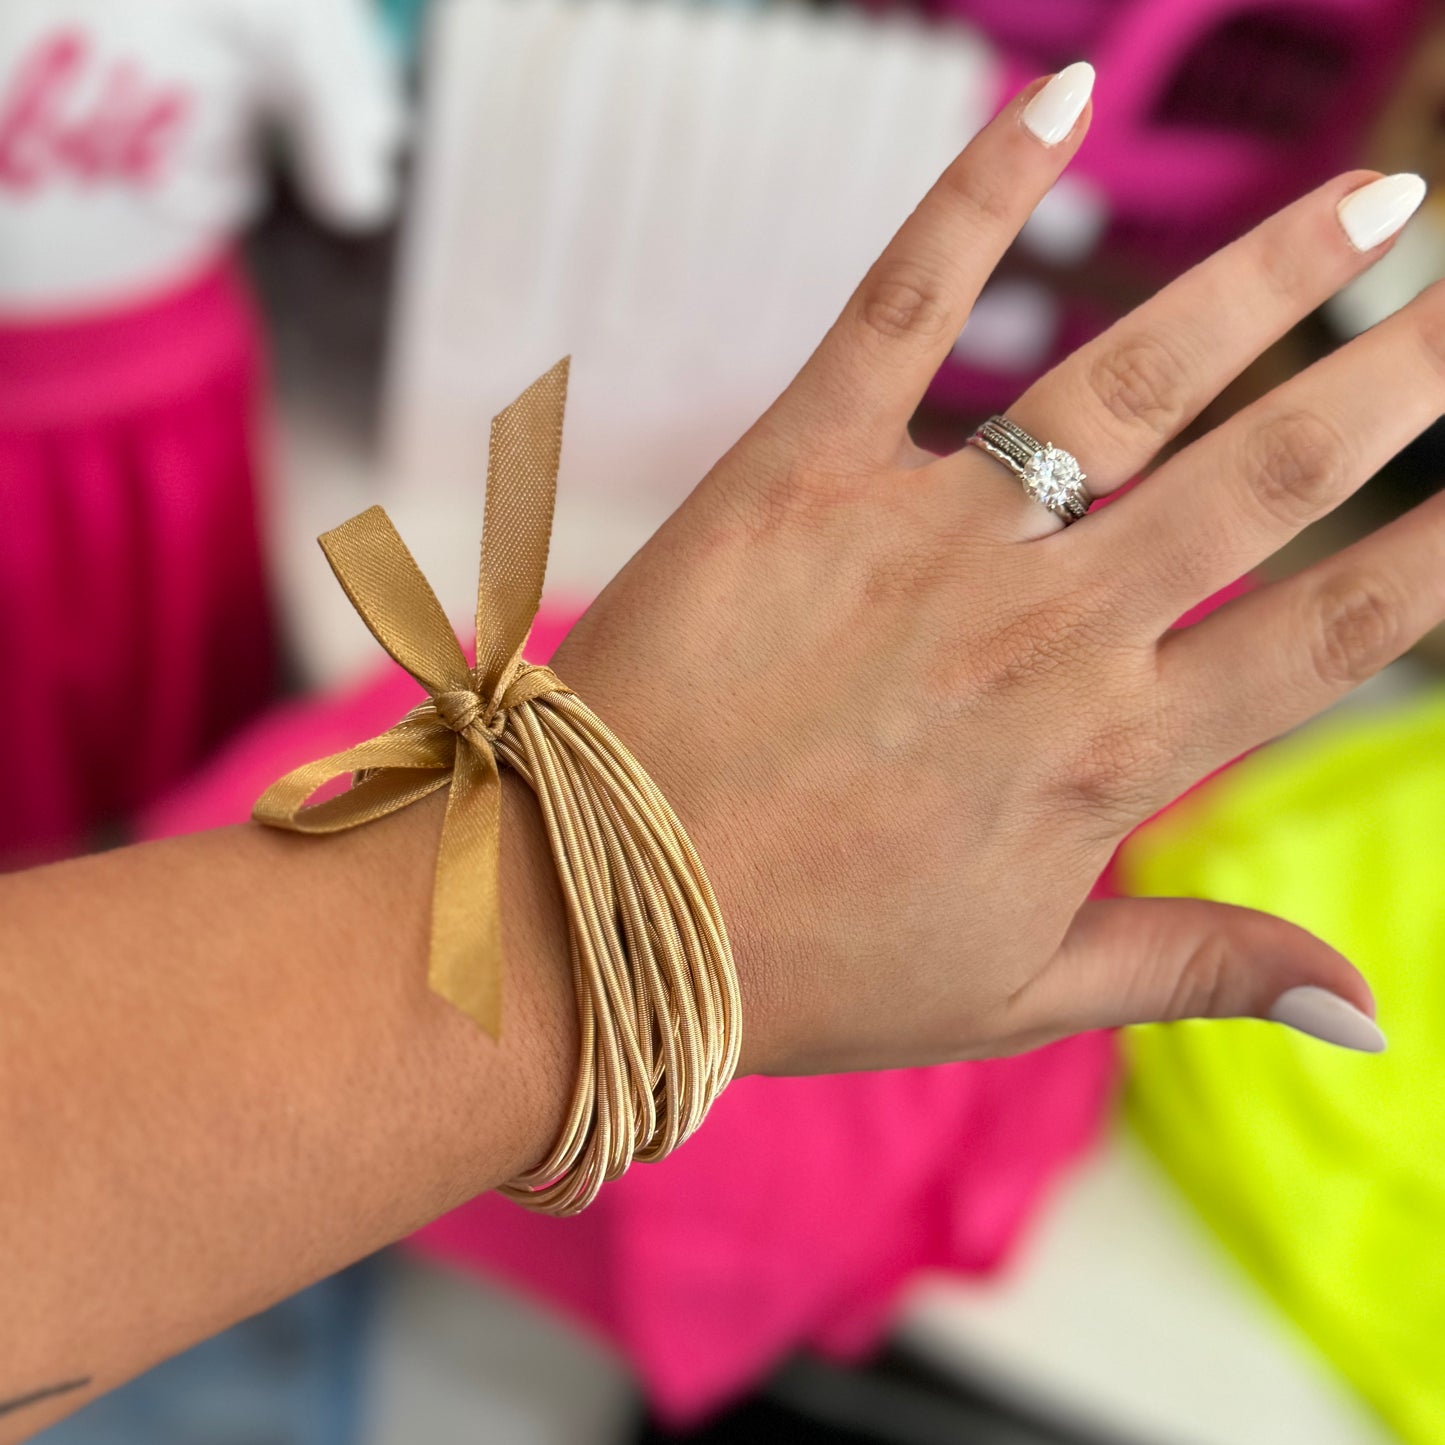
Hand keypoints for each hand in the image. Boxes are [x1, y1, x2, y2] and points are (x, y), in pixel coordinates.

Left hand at [551, 68, 1440, 1074]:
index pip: (1328, 636)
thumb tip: (1371, 1009)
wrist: (596, 909)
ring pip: (1127, 381)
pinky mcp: (798, 473)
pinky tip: (1058, 97)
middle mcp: (1038, 635)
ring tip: (1373, 208)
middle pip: (1265, 477)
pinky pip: (901, 306)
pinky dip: (978, 196)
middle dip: (1392, 381)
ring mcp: (918, 541)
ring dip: (1264, 282)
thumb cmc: (803, 964)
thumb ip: (1196, 967)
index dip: (1436, 556)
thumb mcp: (1016, 993)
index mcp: (1102, 761)